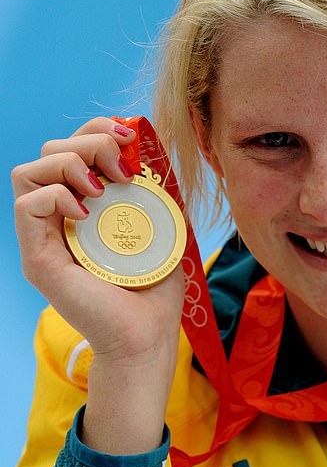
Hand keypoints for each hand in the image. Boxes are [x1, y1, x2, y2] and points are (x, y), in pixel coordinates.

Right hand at [12, 117, 184, 452]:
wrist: (146, 336)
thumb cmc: (153, 289)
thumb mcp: (159, 227)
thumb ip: (151, 192)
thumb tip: (152, 151)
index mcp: (82, 205)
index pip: (71, 147)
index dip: (95, 130)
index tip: (128, 137)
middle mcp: (58, 217)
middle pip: (49, 150)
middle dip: (88, 143)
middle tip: (123, 172)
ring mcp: (44, 238)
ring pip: (28, 171)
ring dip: (69, 164)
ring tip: (102, 189)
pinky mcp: (38, 258)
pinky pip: (27, 204)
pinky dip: (56, 196)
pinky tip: (86, 214)